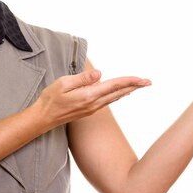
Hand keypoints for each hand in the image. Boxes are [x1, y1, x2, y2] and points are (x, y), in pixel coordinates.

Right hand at [32, 69, 150, 128]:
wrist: (43, 119)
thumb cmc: (50, 99)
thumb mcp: (63, 83)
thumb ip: (82, 78)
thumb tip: (100, 74)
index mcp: (89, 95)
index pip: (114, 85)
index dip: (129, 81)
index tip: (142, 78)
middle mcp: (94, 104)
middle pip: (119, 93)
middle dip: (134, 86)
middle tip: (149, 82)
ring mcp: (92, 109)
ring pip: (115, 98)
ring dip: (128, 90)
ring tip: (139, 85)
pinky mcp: (89, 110)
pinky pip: (108, 101)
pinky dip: (118, 95)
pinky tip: (121, 93)